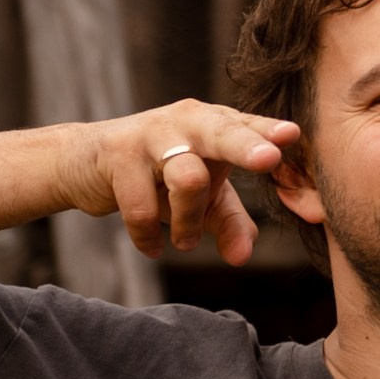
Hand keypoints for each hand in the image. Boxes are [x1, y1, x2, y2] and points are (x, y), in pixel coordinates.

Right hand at [68, 100, 300, 263]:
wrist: (86, 162)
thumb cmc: (159, 175)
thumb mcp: (202, 200)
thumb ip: (230, 224)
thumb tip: (242, 257)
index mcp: (215, 124)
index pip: (247, 126)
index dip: (268, 131)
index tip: (292, 135)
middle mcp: (188, 121)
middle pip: (221, 134)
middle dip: (245, 146)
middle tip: (268, 159)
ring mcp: (151, 134)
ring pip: (187, 179)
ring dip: (189, 222)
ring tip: (184, 243)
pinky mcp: (118, 154)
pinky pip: (143, 207)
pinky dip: (149, 236)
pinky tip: (152, 246)